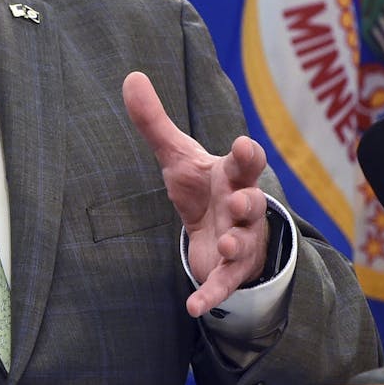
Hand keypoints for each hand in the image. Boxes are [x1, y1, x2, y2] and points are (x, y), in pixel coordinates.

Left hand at [122, 71, 271, 317]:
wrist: (219, 230)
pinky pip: (224, 285)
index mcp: (233, 176)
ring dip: (235, 245)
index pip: (247, 162)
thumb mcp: (177, 155)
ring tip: (223, 246)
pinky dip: (210, 296)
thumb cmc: (203, 187)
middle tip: (239, 201)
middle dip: (249, 203)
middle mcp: (243, 207)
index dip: (248, 155)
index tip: (244, 146)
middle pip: (253, 203)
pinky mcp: (230, 272)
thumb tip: (130, 77)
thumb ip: (154, 122)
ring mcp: (240, 241)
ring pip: (243, 244)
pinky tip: (194, 307)